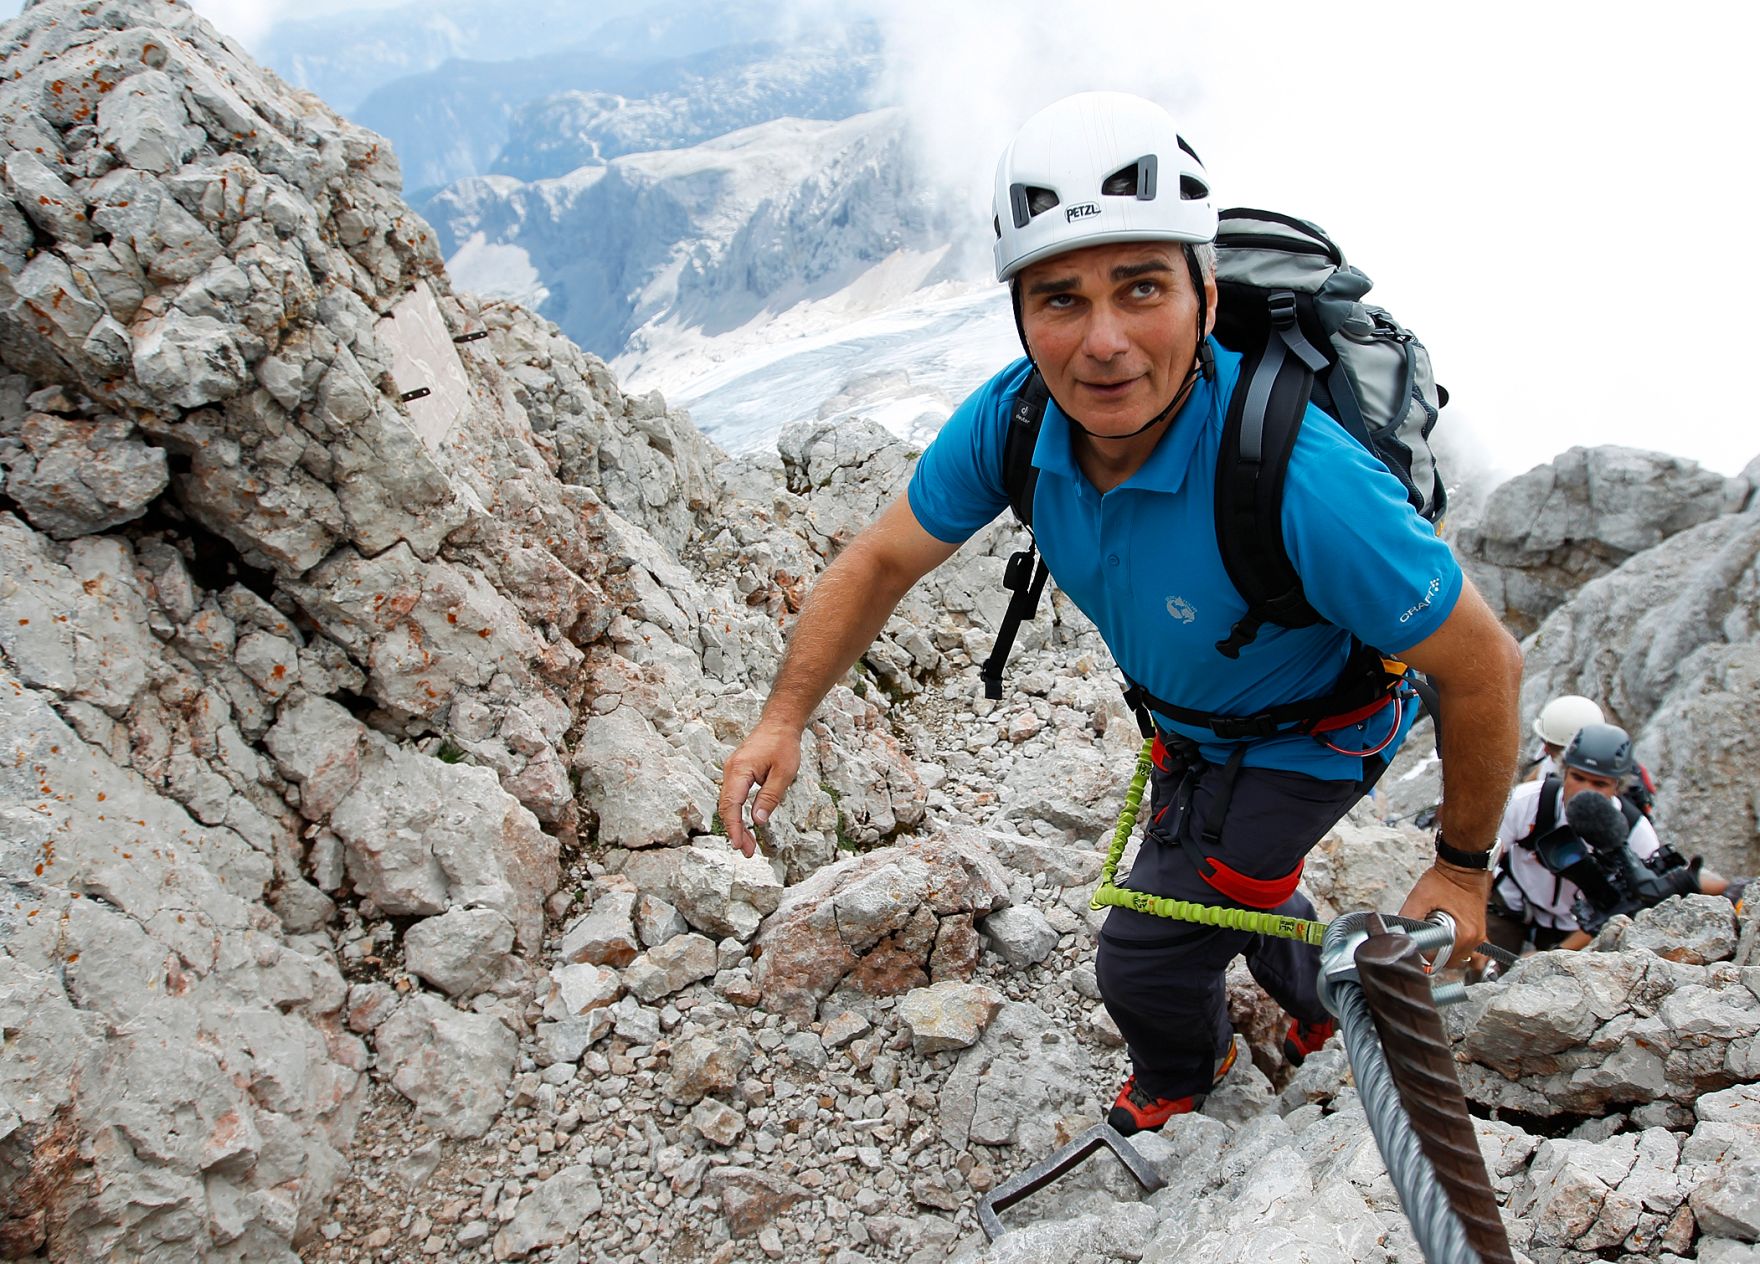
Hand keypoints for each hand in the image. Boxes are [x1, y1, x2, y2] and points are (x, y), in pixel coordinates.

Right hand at [718, 722, 801, 857]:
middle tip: (747, 852)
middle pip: (726, 807)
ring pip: (728, 803)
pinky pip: (732, 797)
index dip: (734, 827)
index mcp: (740, 770)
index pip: (731, 805)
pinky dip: (737, 813)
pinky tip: (745, 825)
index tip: (738, 845)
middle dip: (735, 831)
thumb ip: (770, 797)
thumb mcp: (784, 773)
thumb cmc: (783, 745)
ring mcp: (732, 771)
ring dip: (736, 824)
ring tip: (747, 844)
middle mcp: (730, 771)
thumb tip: (758, 821)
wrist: (779, 723)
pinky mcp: (737, 773)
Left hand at [1398, 861, 1492, 968]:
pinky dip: (1457, 952)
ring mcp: (1478, 937)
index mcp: (1462, 934)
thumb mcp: (1420, 898)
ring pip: (1457, 959)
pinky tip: (1448, 946)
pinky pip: (1472, 952)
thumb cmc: (1445, 880)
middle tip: (1421, 937)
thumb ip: (1408, 918)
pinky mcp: (1478, 932)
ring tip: (1433, 937)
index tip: (1412, 943)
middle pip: (1447, 962)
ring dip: (1443, 952)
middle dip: (1431, 954)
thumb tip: (1396, 934)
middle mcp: (1474, 940)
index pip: (1436, 959)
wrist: (1463, 867)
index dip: (1420, 952)